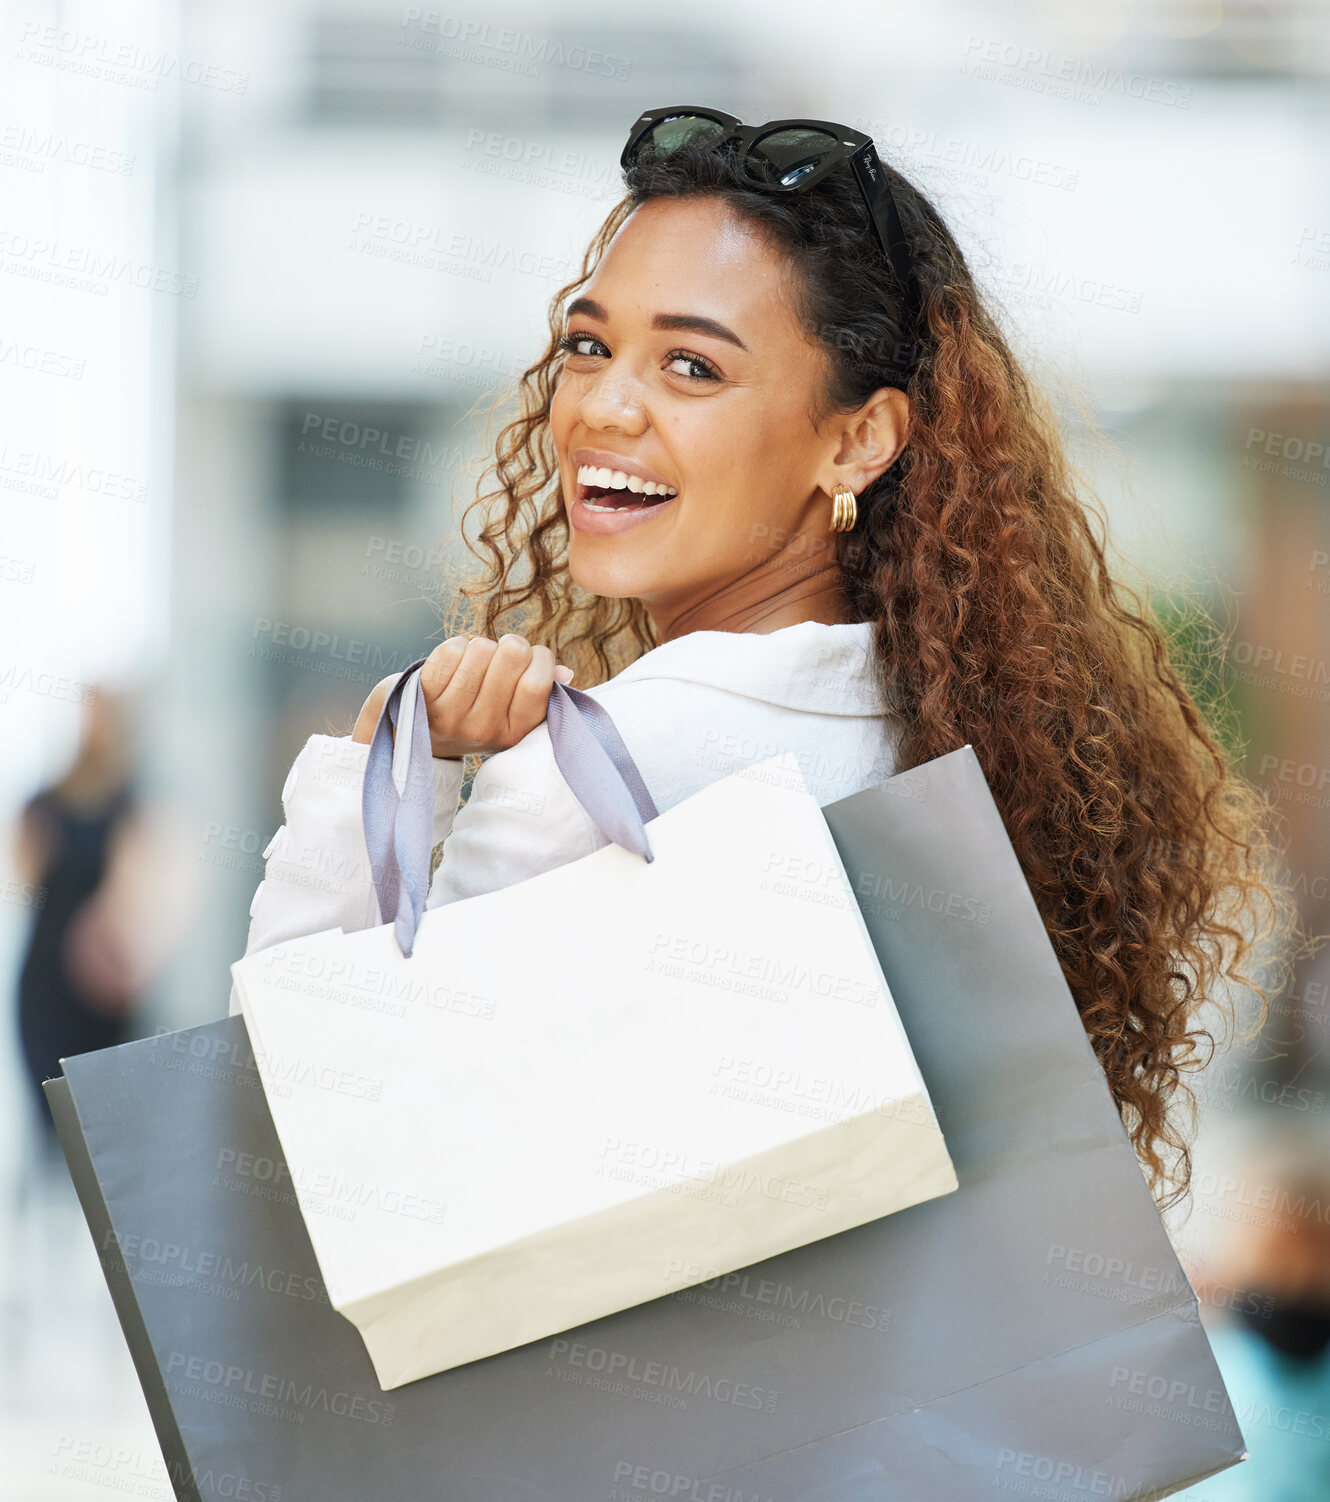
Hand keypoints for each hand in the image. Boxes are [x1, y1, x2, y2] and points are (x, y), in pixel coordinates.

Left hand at [351, 636, 573, 759]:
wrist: (423, 738)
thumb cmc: (478, 714)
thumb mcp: (512, 712)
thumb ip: (540, 692)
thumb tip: (564, 673)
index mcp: (515, 732)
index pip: (538, 682)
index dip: (539, 657)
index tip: (532, 660)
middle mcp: (485, 728)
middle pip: (512, 655)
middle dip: (510, 645)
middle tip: (502, 657)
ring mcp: (452, 715)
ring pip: (481, 648)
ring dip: (479, 647)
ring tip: (474, 665)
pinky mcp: (424, 697)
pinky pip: (451, 651)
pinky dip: (455, 647)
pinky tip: (452, 665)